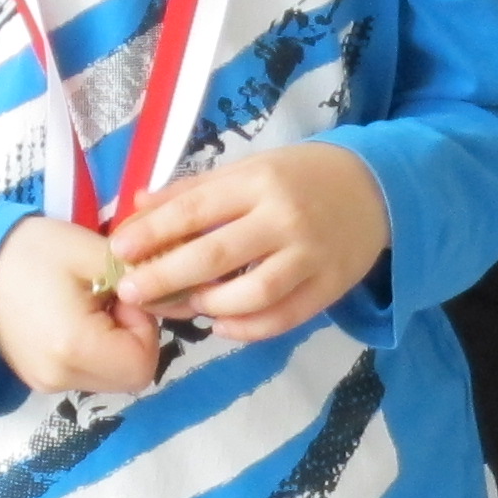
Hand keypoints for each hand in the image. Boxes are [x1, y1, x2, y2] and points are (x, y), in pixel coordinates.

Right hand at [0, 216, 162, 394]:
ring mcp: (44, 383)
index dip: (144, 327)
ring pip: (109, 375)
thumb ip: (140, 278)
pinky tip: (73, 314)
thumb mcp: (92, 252)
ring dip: (114, 342)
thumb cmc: (28, 252)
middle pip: (130, 375)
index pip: (143, 362)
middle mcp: (59, 378)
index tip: (122, 294)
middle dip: (133, 336)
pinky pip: (85, 371)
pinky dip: (93, 348)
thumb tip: (173, 299)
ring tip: (88, 302)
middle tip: (108, 296)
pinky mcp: (36, 377)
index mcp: (74, 349)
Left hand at [109, 144, 389, 340]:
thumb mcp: (250, 169)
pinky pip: (284, 317)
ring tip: (187, 307)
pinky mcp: (331, 285)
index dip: (153, 232)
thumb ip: (195, 190)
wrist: (378, 189)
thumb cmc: (301, 176)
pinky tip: (222, 325)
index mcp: (259, 182)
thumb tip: (138, 208)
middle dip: (166, 277)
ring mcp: (311, 255)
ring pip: (252, 294)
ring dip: (209, 306)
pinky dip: (248, 328)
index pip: (195, 209)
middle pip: (216, 256)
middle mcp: (285, 218)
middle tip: (131, 292)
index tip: (119, 249)